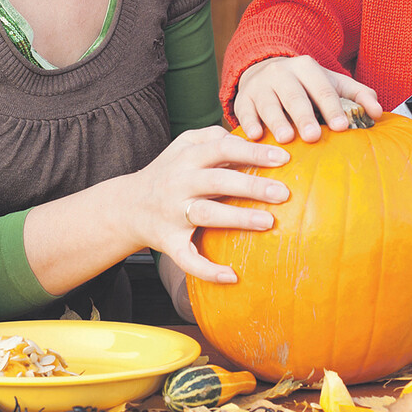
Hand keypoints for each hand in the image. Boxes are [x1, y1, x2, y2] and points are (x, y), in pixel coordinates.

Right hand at [135, 125, 289, 283]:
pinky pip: (186, 258)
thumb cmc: (168, 171)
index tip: (284, 158)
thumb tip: (250, 136)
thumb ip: (214, 135)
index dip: (253, 152)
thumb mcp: (184, 144)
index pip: (223, 148)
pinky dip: (207, 269)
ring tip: (268, 222)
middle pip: (218, 181)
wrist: (127, 205)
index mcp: (187, 158)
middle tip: (284, 192)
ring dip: (237, 218)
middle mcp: (180, 183)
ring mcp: (174, 213)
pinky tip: (231, 276)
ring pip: (207, 214)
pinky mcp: (169, 241)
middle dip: (252, 185)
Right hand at [233, 55, 383, 143]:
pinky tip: (255, 136)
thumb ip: (357, 95)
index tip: (342, 126)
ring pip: (268, 104)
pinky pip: (244, 112)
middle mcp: (282, 73)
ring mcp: (260, 86)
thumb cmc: (305, 84)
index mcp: (306, 68)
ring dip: (276, 122)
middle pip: (295, 96)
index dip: (332, 108)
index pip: (322, 89)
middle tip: (313, 136)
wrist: (264, 70)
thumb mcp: (331, 83)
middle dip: (304, 116)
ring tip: (285, 139)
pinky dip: (249, 124)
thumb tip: (378, 113)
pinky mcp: (243, 99)